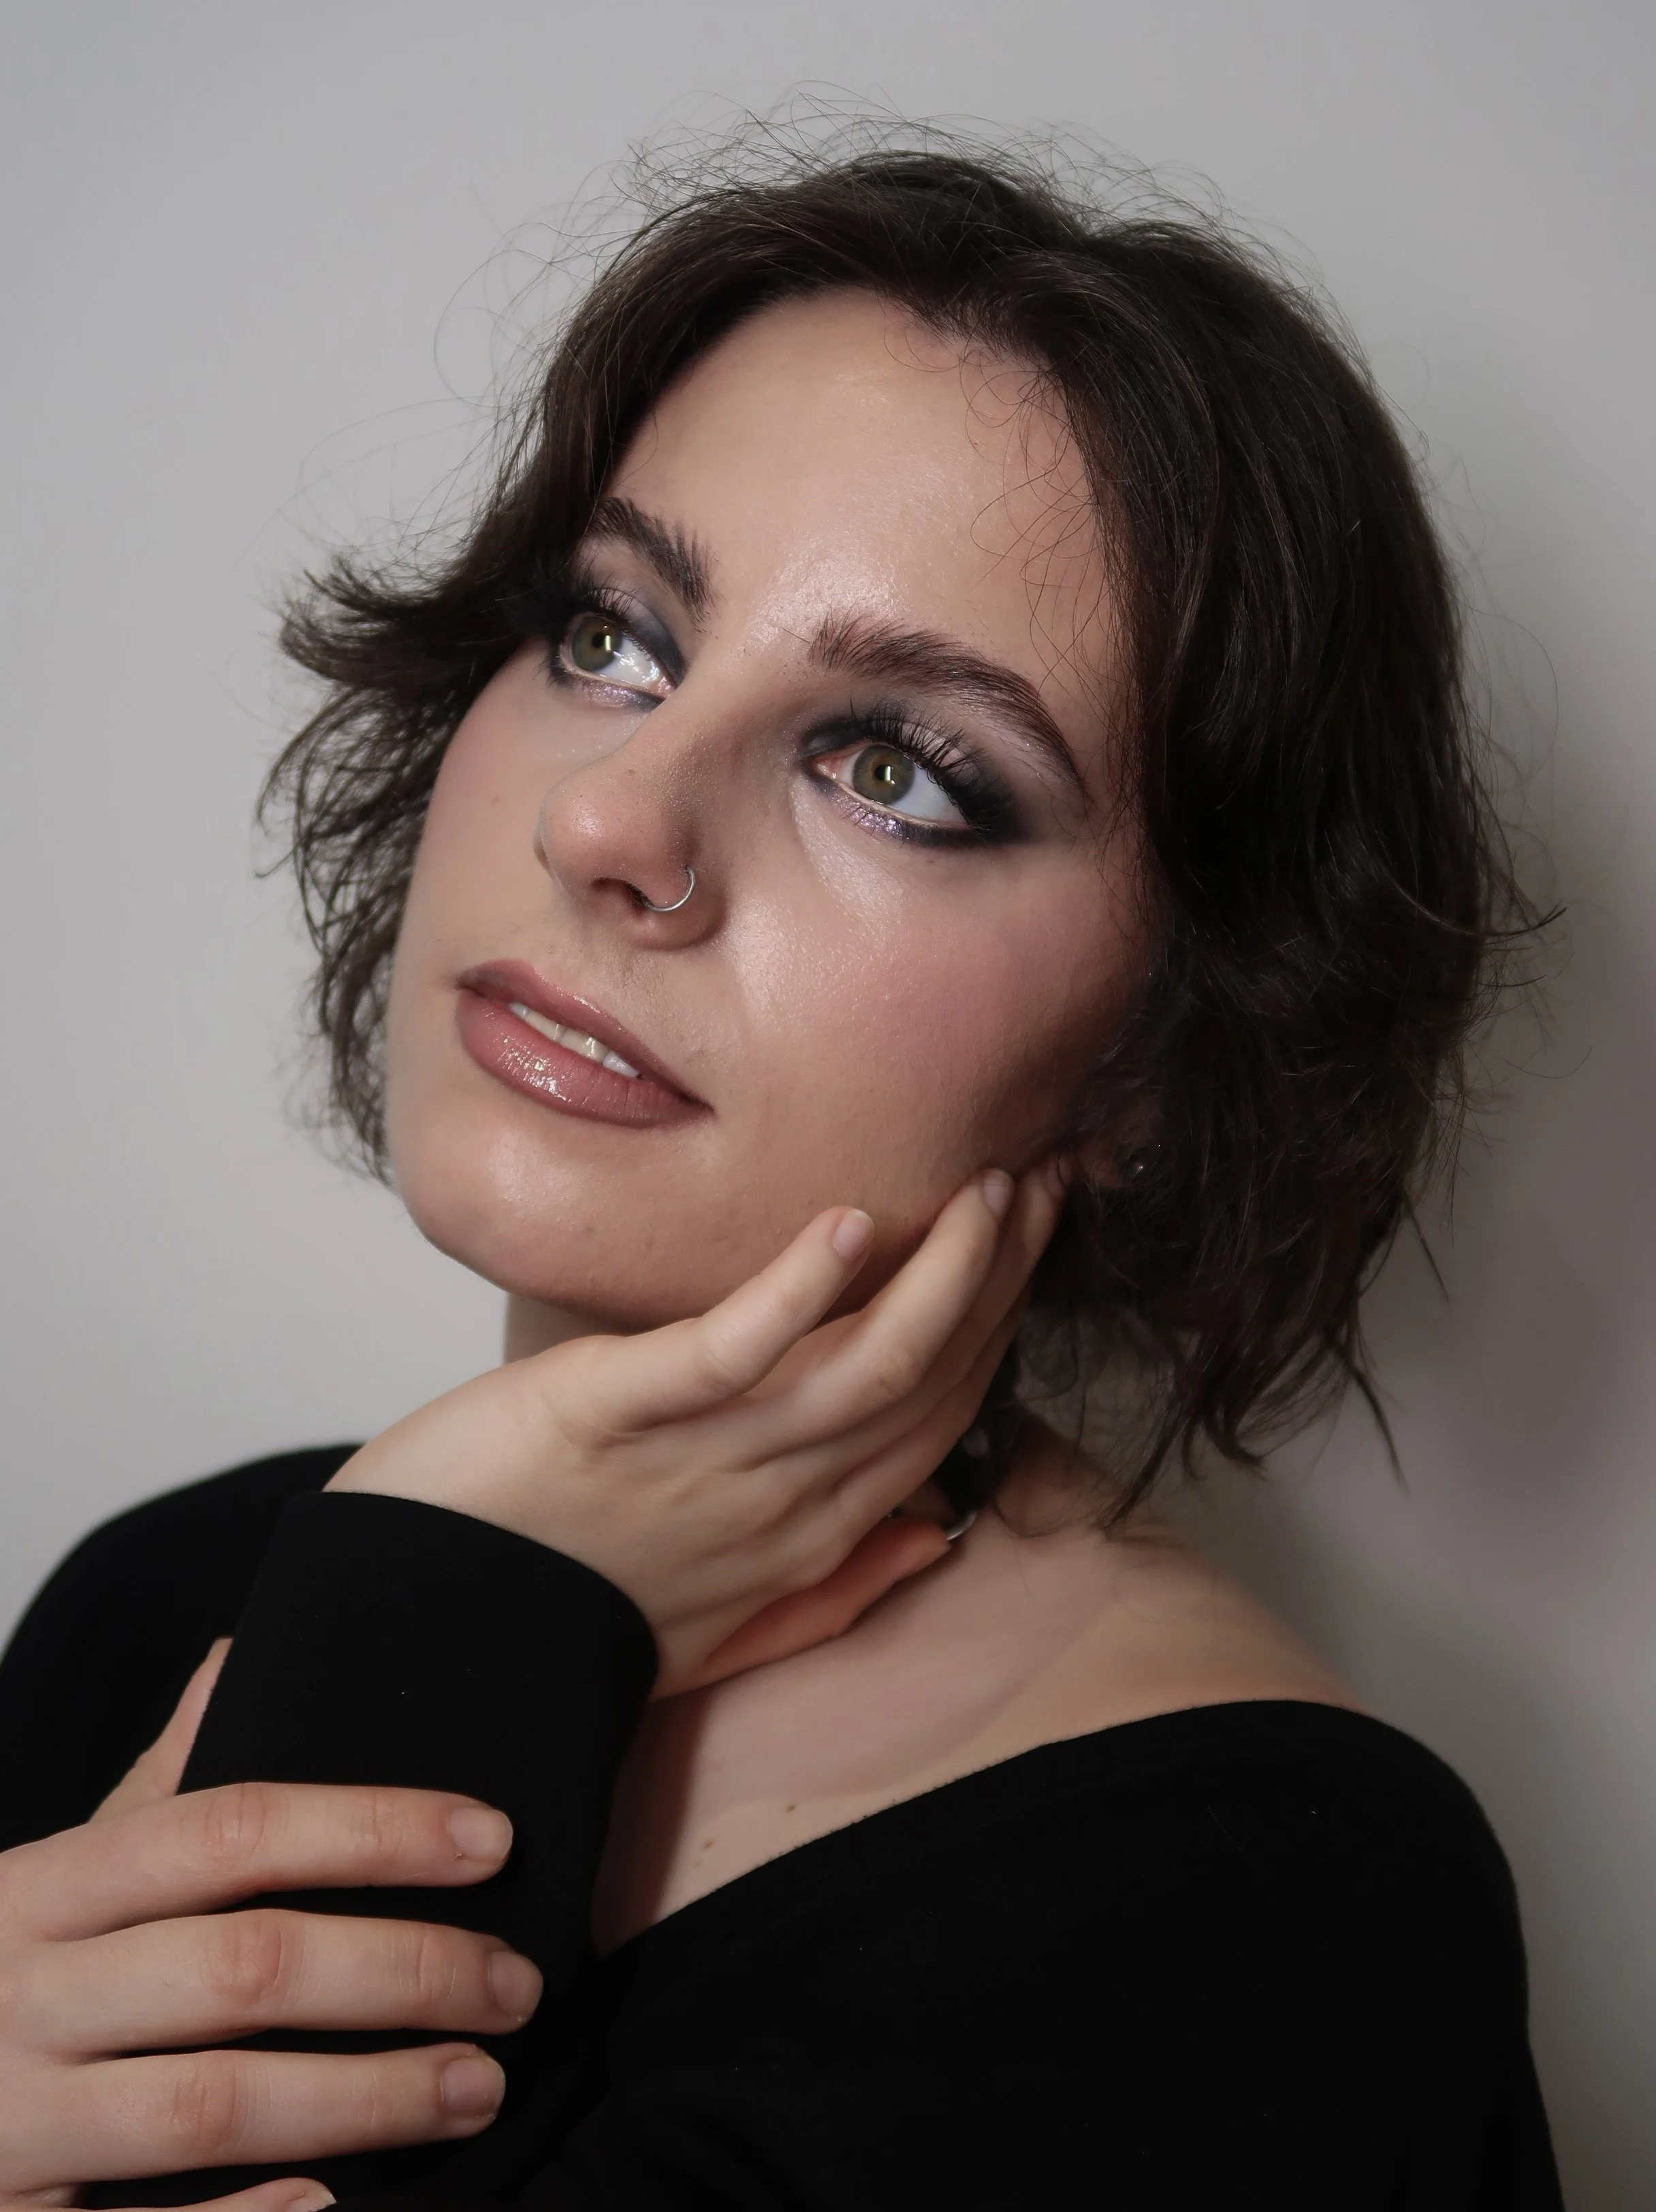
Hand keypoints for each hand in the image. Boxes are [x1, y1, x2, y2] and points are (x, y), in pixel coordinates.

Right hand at [0, 1650, 540, 2206]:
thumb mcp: (50, 1878)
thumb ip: (154, 1786)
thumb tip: (241, 1657)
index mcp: (43, 1889)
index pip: (228, 1829)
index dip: (369, 1829)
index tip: (493, 1840)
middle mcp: (23, 1996)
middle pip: (243, 1965)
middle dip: (403, 1972)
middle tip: (517, 1984)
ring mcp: (9, 2122)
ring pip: (211, 2104)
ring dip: (366, 2098)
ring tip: (481, 2084)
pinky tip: (335, 2203)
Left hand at [330, 1162, 1063, 1688]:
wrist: (413, 1621)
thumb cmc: (560, 1602)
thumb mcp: (713, 1623)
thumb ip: (832, 1587)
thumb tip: (937, 1530)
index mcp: (805, 1535)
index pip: (944, 1418)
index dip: (1007, 1324)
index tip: (1039, 1234)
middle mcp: (780, 1502)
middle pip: (930, 1381)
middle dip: (1004, 1277)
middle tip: (1047, 1178)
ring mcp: (705, 1458)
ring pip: (870, 1366)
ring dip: (944, 1272)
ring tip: (987, 1188)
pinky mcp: (617, 1409)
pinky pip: (730, 1352)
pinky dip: (796, 1289)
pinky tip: (847, 1223)